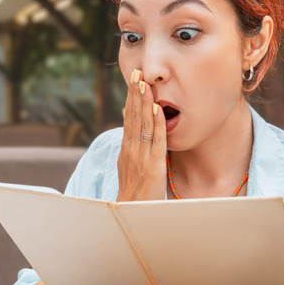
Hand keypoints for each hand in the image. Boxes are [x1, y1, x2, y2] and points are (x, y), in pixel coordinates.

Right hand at [117, 69, 166, 201]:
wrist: (130, 213)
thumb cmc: (133, 191)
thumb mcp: (130, 165)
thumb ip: (132, 147)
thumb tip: (133, 128)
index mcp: (126, 148)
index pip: (129, 117)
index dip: (131, 97)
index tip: (134, 79)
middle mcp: (131, 149)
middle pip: (133, 116)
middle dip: (135, 93)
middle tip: (136, 71)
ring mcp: (141, 157)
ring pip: (143, 124)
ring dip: (144, 102)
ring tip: (145, 83)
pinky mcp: (153, 166)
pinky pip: (156, 141)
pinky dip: (156, 124)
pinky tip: (156, 109)